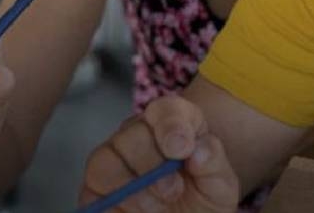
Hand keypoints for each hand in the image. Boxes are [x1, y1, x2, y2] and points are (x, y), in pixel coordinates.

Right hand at [79, 95, 239, 212]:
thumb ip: (213, 162)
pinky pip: (94, 184)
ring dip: (134, 187)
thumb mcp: (220, 183)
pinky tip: (139, 210)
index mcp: (174, 123)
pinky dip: (115, 199)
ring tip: (158, 205)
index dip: (170, 126)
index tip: (182, 150)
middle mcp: (139, 134)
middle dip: (153, 165)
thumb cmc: (204, 197)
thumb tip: (198, 150)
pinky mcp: (97, 185)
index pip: (164, 110)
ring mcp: (114, 157)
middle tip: (174, 190)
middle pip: (132, 134)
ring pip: (106, 159)